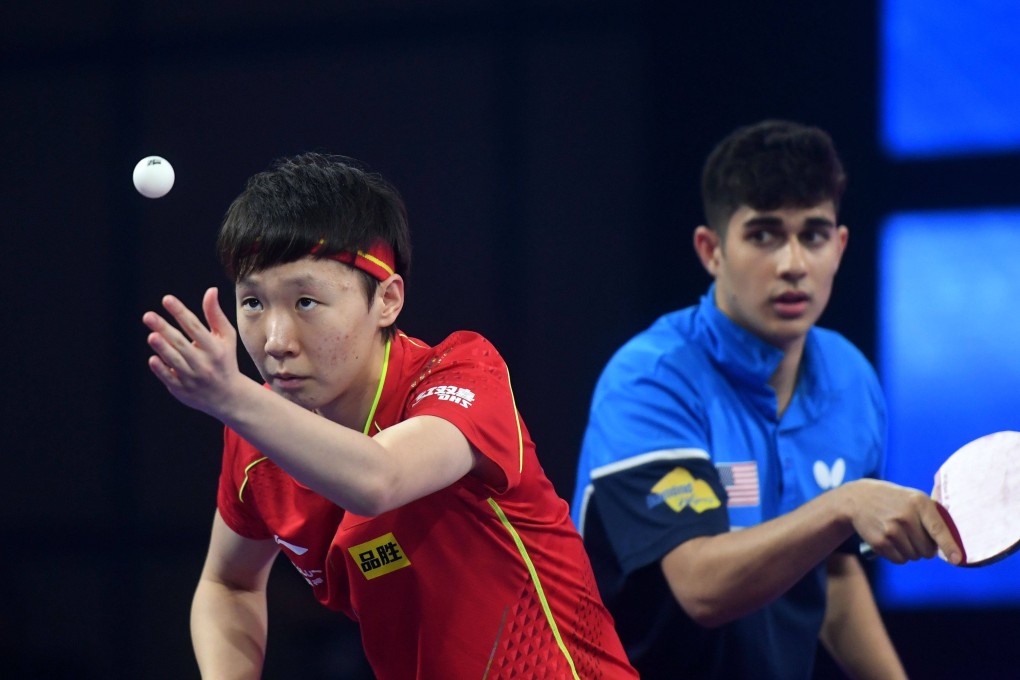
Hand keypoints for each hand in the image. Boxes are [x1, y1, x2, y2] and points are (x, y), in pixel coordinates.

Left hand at [143, 287, 249, 417]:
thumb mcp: (226, 337)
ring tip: (152, 335)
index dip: (180, 312)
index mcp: (215, 349)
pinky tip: (153, 358)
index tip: (167, 299)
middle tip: (148, 316)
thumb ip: (215, 315)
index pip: (195, 328)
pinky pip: (169, 378)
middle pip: (182, 343)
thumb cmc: (224, 359)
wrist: (227, 396)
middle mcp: (204, 363)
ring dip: (163, 348)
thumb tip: (210, 290)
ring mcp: (192, 378)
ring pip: (174, 361)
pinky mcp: (182, 390)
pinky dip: (161, 369)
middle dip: (165, 329)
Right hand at [842, 479, 961, 564]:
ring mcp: (891, 530)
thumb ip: (932, 516)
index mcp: (919, 503)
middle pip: (928, 550)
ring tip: (900, 535)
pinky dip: (899, 555)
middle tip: (915, 535)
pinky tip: (891, 541)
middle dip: (925, 548)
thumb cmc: (893, 500)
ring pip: (914, 556)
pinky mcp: (880, 542)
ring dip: (911, 552)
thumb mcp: (913, 498)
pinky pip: (900, 560)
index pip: (938, 529)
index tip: (958, 559)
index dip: (949, 546)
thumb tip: (951, 545)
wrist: (858, 498)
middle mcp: (905, 517)